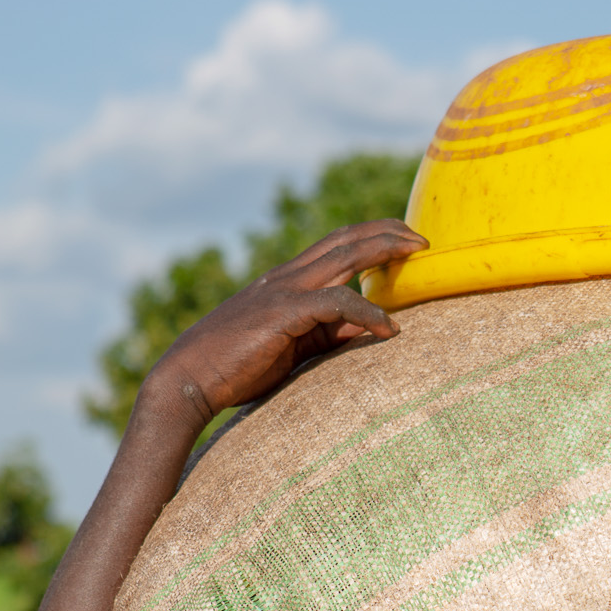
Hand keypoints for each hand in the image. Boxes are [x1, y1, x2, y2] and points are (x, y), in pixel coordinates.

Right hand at [140, 220, 426, 430]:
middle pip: (345, 238)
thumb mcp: (293, 346)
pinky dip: (368, 313)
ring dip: (384, 250)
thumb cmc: (238, 367)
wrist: (188, 378)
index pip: (336, 244)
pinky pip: (336, 304)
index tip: (404, 241)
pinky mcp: (284, 314)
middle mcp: (287, 277)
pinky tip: (390, 329)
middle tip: (422, 237)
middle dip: (387, 231)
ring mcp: (284, 292)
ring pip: (343, 256)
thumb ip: (328, 334)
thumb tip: (369, 332)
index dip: (371, 236)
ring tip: (417, 255)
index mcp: (287, 280)